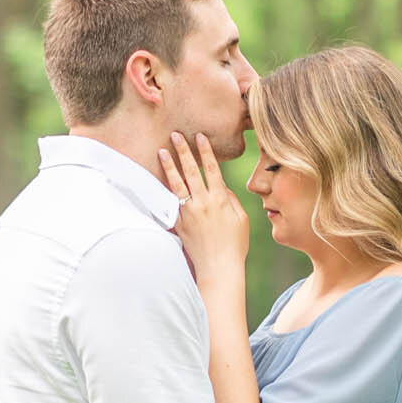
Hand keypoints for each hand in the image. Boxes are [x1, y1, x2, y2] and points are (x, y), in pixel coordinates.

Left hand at [158, 132, 249, 280]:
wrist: (218, 268)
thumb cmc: (234, 245)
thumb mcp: (241, 219)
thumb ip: (231, 200)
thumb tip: (222, 187)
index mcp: (220, 200)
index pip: (212, 169)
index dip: (206, 151)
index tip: (200, 136)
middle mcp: (202, 203)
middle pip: (191, 171)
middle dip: (183, 151)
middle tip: (175, 134)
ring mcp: (188, 213)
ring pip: (176, 184)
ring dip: (169, 165)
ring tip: (162, 151)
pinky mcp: (179, 224)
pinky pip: (171, 202)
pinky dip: (165, 189)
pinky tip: (159, 179)